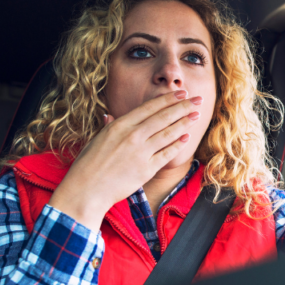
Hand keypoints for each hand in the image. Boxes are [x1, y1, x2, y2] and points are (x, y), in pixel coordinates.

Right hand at [48, 89, 202, 230]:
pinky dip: (177, 145)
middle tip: (198, 100)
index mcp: (120, 126)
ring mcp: (141, 153)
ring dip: (185, 123)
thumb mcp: (96, 140)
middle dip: (183, 107)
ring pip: (169, 134)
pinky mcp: (146, 169)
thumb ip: (108, 127)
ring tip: (196, 116)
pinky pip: (167, 154)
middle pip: (163, 117)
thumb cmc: (88, 165)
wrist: (86, 190)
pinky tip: (186, 137)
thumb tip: (110, 116)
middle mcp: (132, 136)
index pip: (149, 108)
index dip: (168, 99)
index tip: (181, 93)